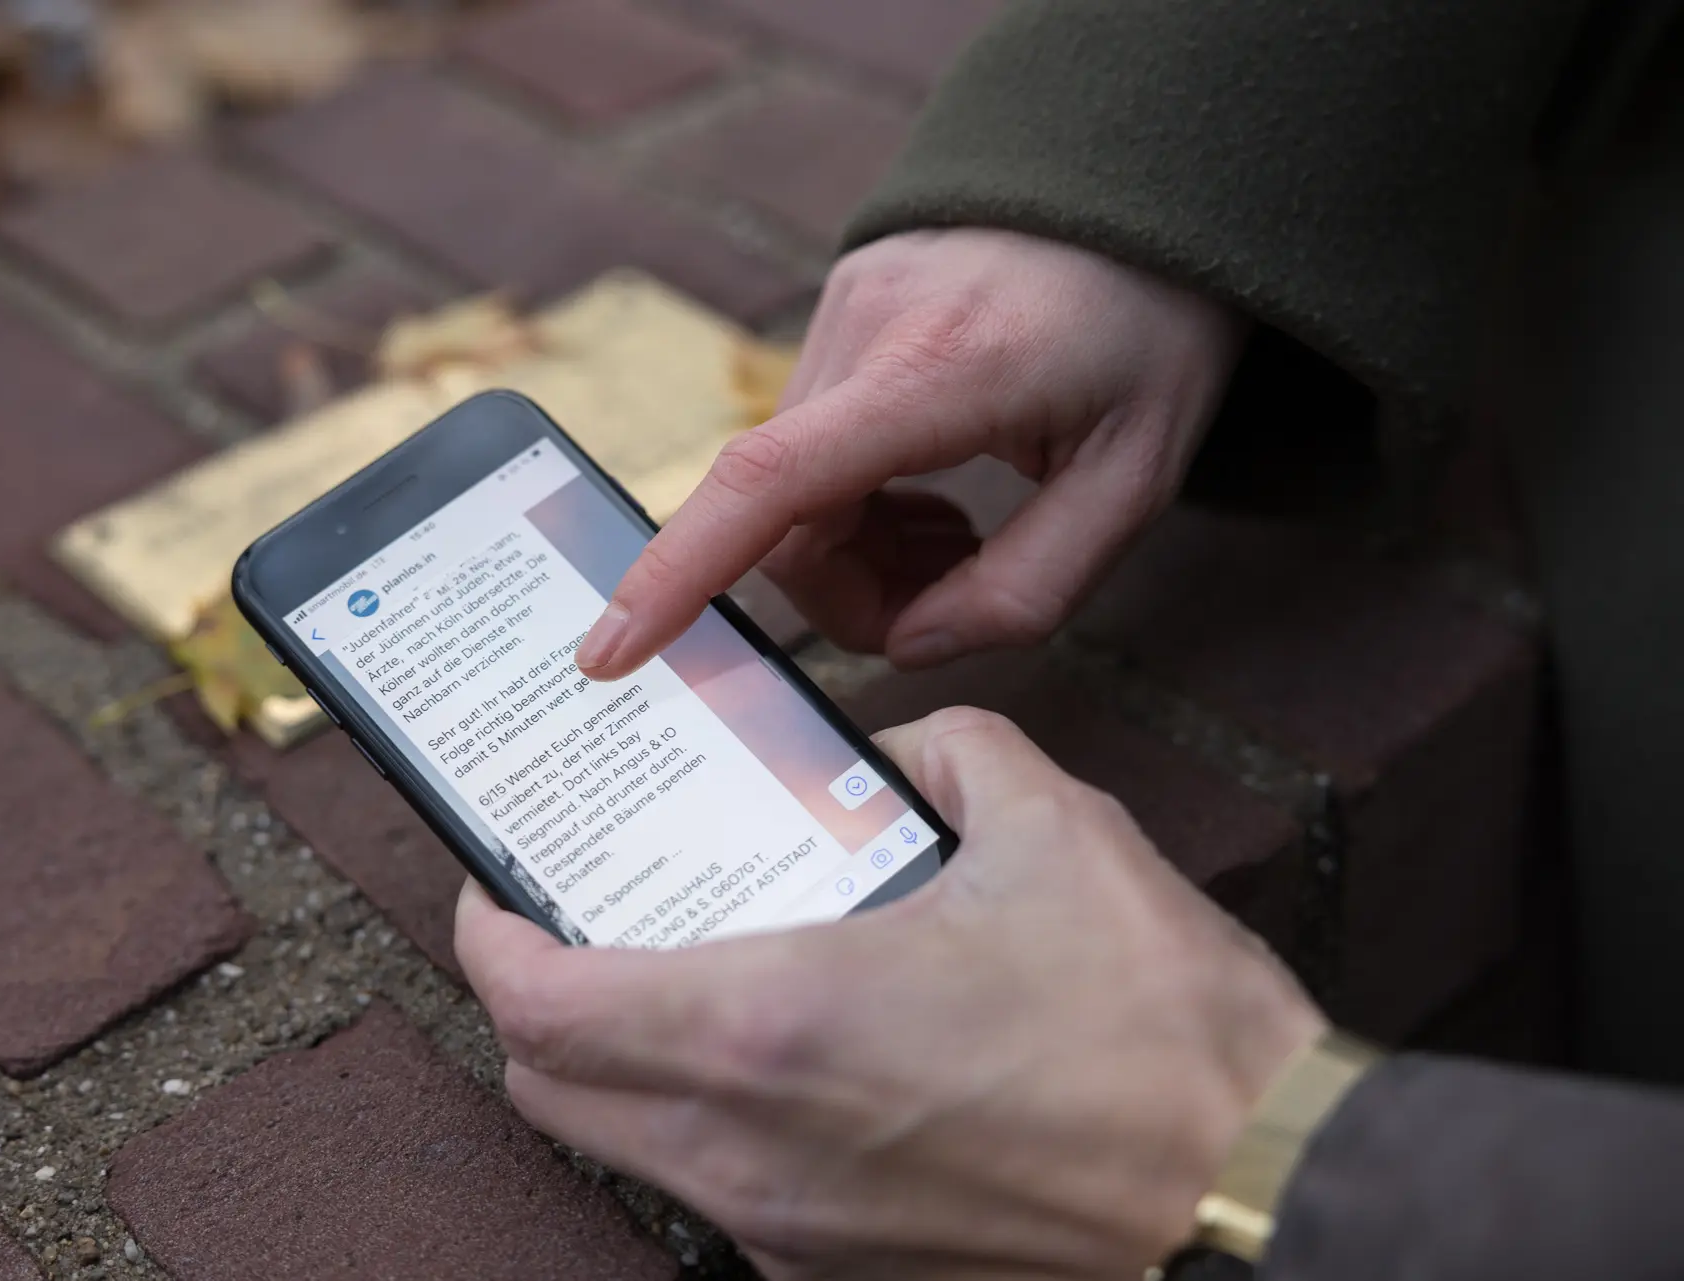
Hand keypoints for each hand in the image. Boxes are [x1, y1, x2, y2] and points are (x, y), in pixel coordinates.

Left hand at [455, 709, 1323, 1280]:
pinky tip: (789, 1063)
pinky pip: (717, 1195)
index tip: (498, 888)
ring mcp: (790, 1232)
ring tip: (680, 980)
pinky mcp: (842, 1276)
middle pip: (548, 1088)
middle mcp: (751, 1149)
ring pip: (624, 1151)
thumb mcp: (1054, 830)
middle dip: (537, 1000)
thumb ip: (947, 756)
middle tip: (582, 923)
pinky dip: (705, 1125)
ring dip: (615, 1066)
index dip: (488, 937)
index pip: (537, 1001)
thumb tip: (895, 758)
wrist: (1254, 1199)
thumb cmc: (1159, 1031)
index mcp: (772, 1026)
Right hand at [575, 230, 1246, 678]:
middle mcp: (865, 332)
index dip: (680, 575)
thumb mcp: (1139, 476)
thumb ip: (1030, 586)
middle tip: (949, 600)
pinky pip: (814, 445)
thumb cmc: (1155, 325)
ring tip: (960, 537)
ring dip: (862, 547)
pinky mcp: (843, 309)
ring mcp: (844, 311)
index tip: (607, 650)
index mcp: (939, 372)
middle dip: (851, 596)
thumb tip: (913, 644)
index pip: (771, 482)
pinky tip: (937, 492)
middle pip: (787, 520)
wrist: (1148, 182)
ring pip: (795, 490)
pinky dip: (860, 498)